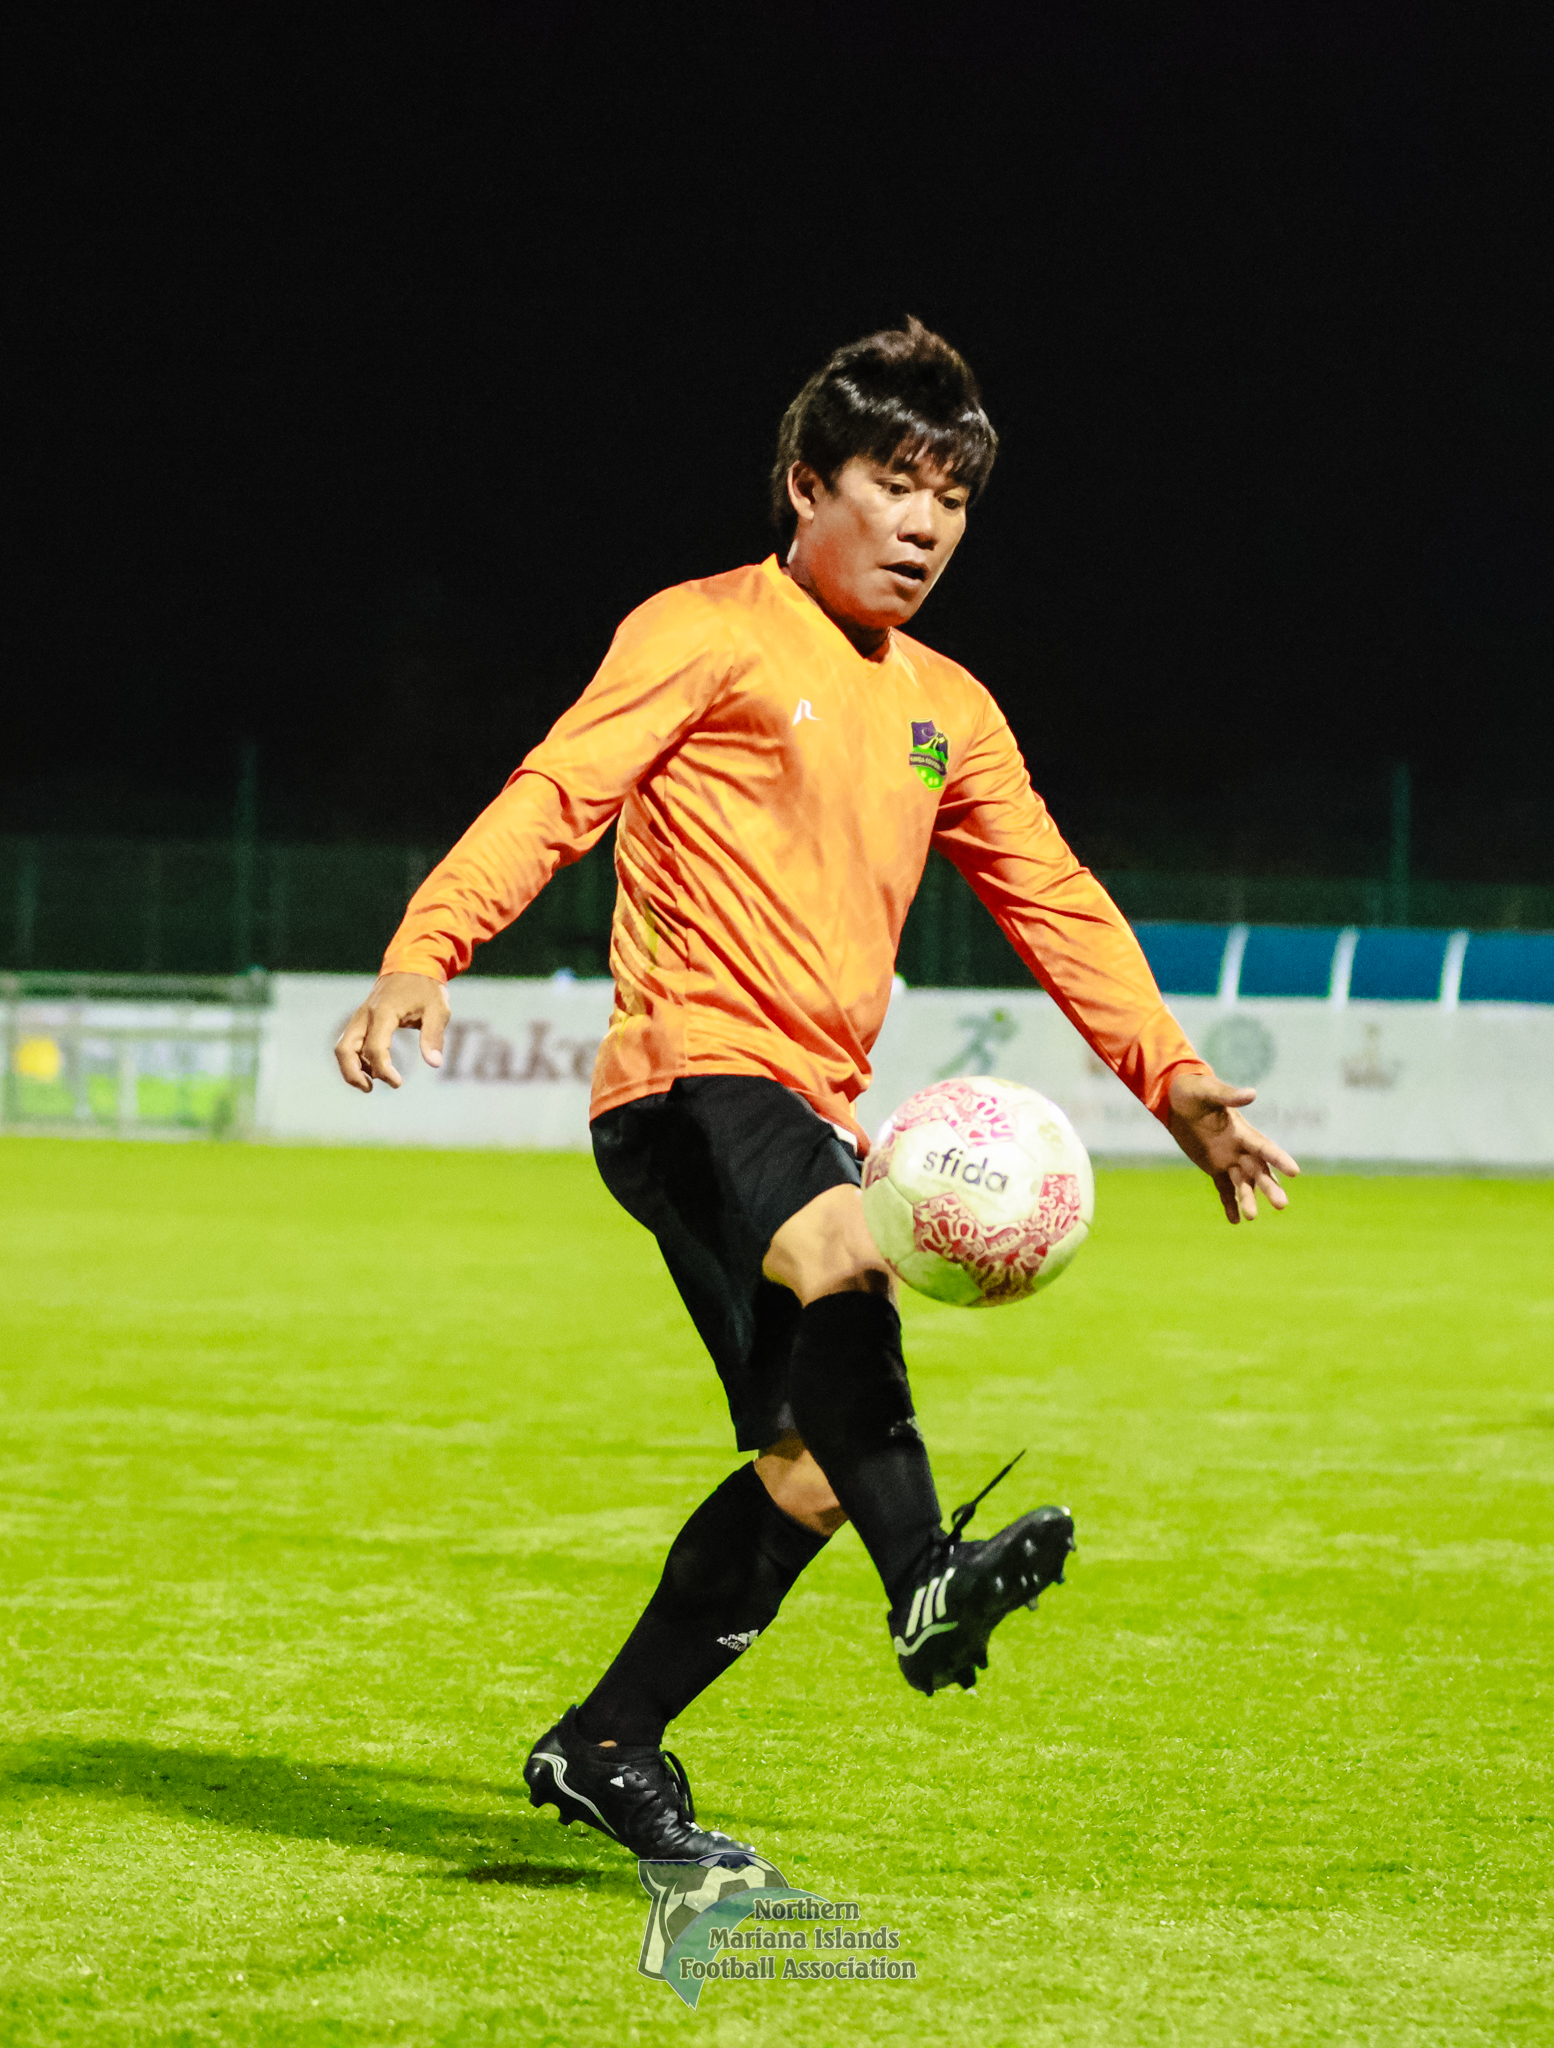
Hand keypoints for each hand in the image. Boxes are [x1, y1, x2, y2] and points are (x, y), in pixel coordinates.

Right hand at [334, 972, 450, 1092]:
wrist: (412, 965)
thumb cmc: (426, 988)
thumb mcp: (438, 1010)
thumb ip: (434, 1037)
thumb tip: (435, 1064)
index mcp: (383, 1013)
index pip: (374, 1048)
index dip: (383, 1070)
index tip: (398, 1083)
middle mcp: (365, 1016)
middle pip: (344, 1049)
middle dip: (352, 1074)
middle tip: (370, 1089)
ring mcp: (360, 1017)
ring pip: (343, 1047)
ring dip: (351, 1068)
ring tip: (372, 1084)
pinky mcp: (361, 1020)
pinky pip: (350, 1043)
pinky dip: (356, 1059)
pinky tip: (374, 1069)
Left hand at [1167, 1069, 1299, 1223]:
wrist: (1177, 1100)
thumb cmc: (1194, 1091)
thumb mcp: (1208, 1091)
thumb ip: (1228, 1095)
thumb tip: (1252, 1093)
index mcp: (1242, 1131)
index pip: (1264, 1147)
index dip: (1279, 1159)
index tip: (1295, 1172)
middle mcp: (1240, 1148)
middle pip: (1259, 1171)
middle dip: (1270, 1187)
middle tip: (1282, 1206)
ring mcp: (1228, 1159)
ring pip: (1243, 1183)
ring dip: (1248, 1199)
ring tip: (1251, 1218)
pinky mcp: (1214, 1167)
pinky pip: (1223, 1188)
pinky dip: (1229, 1203)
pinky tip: (1234, 1221)